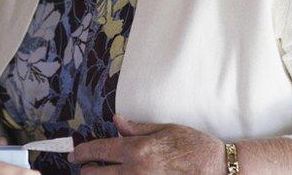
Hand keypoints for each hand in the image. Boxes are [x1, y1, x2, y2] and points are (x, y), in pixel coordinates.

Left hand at [68, 114, 224, 173]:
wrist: (217, 168)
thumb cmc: (193, 145)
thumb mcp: (163, 129)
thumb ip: (135, 128)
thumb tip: (116, 122)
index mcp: (136, 150)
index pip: (98, 151)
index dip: (81, 153)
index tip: (74, 154)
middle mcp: (135, 171)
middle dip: (87, 169)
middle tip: (85, 166)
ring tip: (102, 172)